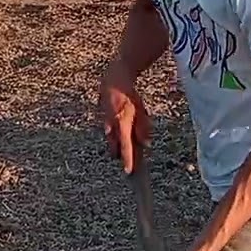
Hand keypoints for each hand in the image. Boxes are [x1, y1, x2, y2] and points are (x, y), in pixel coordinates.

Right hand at [98, 57, 150, 173]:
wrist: (113, 79)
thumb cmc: (129, 94)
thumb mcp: (140, 109)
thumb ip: (143, 128)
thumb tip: (146, 144)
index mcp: (121, 123)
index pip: (125, 146)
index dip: (127, 159)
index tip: (129, 171)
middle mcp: (111, 125)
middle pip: (116, 147)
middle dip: (122, 156)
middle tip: (131, 165)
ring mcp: (106, 123)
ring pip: (112, 141)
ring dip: (118, 147)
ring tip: (126, 153)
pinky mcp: (104, 120)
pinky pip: (110, 133)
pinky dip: (116, 138)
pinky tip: (121, 140)